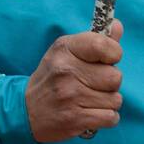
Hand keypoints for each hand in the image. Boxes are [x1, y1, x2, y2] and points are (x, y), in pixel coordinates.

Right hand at [25, 20, 123, 141]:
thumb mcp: (67, 53)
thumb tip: (118, 25)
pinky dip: (106, 118)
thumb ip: (96, 41)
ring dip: (107, 102)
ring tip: (89, 100)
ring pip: (115, 99)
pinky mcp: (75, 119)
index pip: (104, 46)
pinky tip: (92, 113)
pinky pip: (111, 117)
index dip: (113, 54)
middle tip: (92, 85)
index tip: (106, 61)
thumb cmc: (53, 78)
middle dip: (109, 83)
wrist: (25, 110)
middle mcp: (66, 71)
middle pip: (115, 77)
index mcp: (65, 49)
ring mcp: (70, 96)